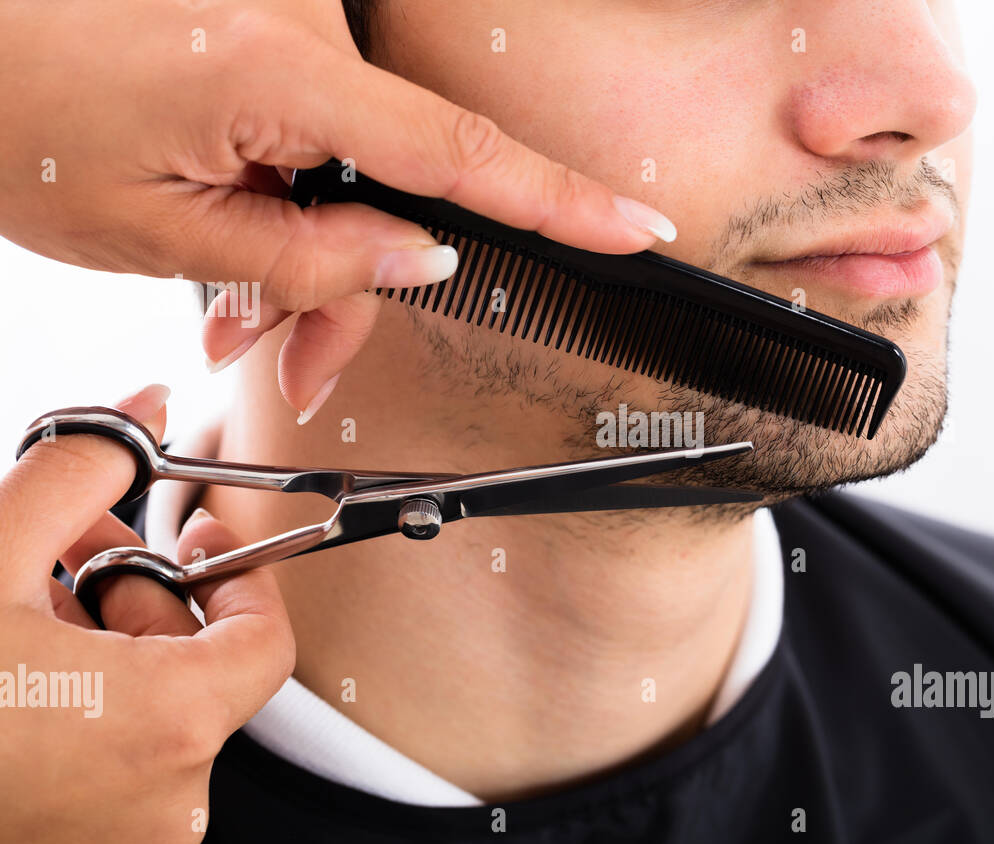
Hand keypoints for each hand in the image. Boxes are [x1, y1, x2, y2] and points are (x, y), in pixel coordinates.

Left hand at [0, 0, 675, 417]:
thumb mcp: (156, 231)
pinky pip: (317, 131)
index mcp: (280, 70)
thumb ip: (306, 257)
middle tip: (299, 365)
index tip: (637, 231)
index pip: (462, 151)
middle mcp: (300, 27)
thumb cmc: (14, 116)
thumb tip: (419, 261)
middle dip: (357, 288)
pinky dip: (291, 200)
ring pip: (356, 171)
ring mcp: (286, 22)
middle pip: (402, 184)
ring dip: (311, 256)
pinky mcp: (266, 30)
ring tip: (237, 319)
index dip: (562, 202)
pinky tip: (232, 256)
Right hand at [0, 384, 294, 843]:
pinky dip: (82, 689)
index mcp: (168, 726)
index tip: (198, 532)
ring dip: (100, 631)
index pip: (264, 640)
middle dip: (138, 585)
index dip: (238, 573)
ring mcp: (121, 831)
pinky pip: (113, 747)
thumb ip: (80, 470)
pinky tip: (14, 651)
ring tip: (25, 592)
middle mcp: (163, 796)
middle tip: (76, 538)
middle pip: (199, 663)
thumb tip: (141, 408)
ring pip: (151, 704)